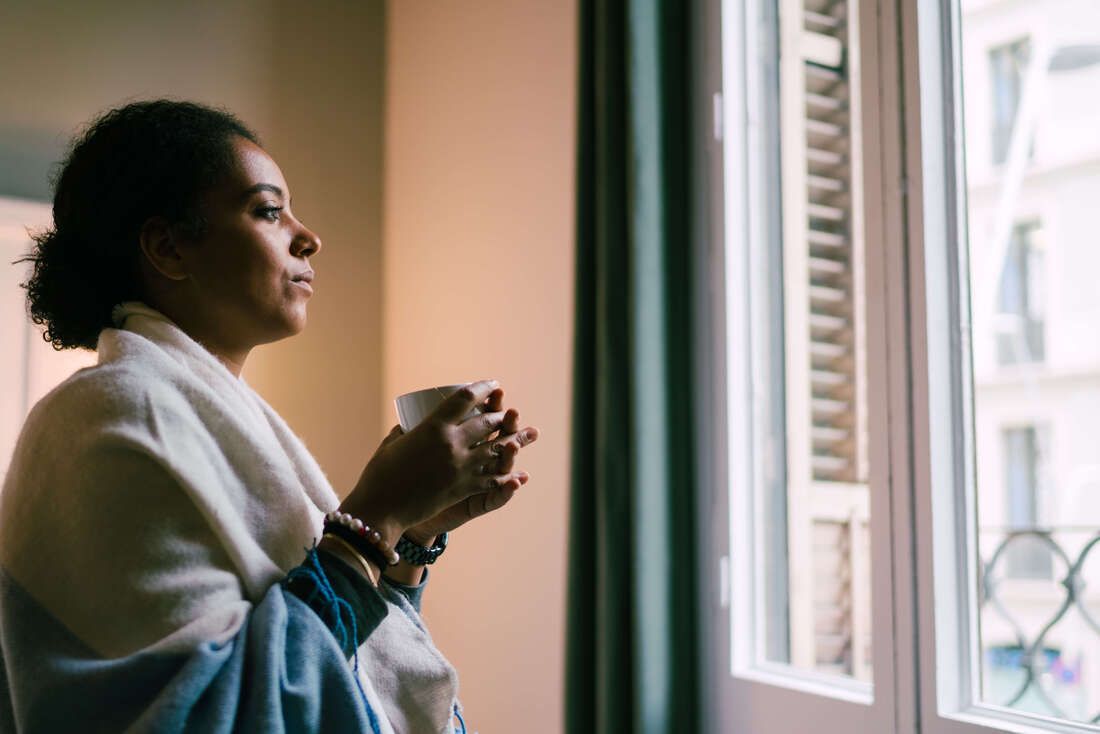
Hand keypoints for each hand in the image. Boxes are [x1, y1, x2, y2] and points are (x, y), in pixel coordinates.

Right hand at [338, 380, 526, 544]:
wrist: (382, 509)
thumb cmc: (380, 474)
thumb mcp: (392, 443)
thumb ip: (405, 431)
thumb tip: (408, 423)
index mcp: (433, 426)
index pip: (465, 398)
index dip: (483, 388)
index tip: (493, 384)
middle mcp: (452, 443)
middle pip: (487, 422)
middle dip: (501, 415)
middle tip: (507, 413)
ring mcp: (461, 467)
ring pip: (497, 449)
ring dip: (515, 441)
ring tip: (529, 434)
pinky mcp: (464, 488)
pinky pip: (492, 479)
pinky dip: (505, 475)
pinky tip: (515, 473)